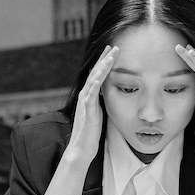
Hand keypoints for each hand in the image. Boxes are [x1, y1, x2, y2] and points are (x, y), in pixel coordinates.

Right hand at [66, 45, 117, 159]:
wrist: (81, 148)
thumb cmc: (90, 133)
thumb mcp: (98, 113)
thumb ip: (100, 102)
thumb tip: (107, 95)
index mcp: (89, 96)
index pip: (97, 75)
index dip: (104, 63)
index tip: (111, 51)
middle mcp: (85, 95)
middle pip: (95, 72)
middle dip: (104, 58)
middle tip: (113, 46)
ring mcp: (85, 101)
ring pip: (94, 78)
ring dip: (103, 65)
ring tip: (112, 54)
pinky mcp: (87, 108)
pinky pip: (92, 91)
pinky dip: (97, 80)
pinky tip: (103, 71)